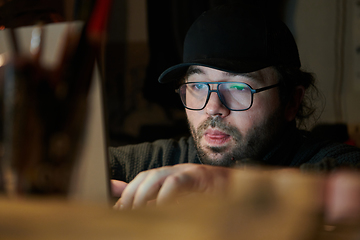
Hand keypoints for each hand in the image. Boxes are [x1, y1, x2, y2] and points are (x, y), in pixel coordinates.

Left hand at [114, 163, 231, 209]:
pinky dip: (165, 195)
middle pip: (146, 175)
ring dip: (143, 194)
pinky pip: (177, 182)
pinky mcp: (199, 176)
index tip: (117, 210)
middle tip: (123, 212)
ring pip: (158, 175)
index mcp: (171, 176)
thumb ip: (164, 201)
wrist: (240, 187)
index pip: (143, 178)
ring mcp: (188, 171)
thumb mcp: (184, 200)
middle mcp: (177, 171)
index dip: (127, 192)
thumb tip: (144, 208)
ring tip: (137, 211)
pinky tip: (160, 208)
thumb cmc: (213, 197)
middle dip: (131, 194)